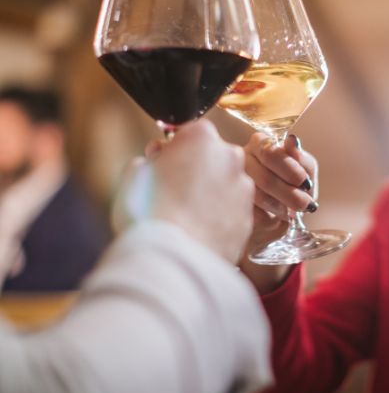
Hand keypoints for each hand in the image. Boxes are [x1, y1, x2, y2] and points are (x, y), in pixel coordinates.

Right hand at [140, 120, 253, 263]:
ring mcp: (243, 188)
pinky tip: (200, 232)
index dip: (176, 149)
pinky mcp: (249, 217)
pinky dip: (220, 218)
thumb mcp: (135, 175)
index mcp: (201, 137)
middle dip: (198, 170)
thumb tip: (156, 161)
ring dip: (212, 194)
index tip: (165, 164)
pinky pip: (233, 211)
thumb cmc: (147, 213)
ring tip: (187, 217)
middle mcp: (230, 157)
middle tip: (175, 192)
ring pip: (226, 184)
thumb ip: (150, 160)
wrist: (171, 259)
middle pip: (214, 157)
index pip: (191, 133)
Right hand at [244, 133, 317, 253]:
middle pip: (264, 179)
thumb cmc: (295, 184)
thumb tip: (292, 141)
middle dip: (290, 195)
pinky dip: (270, 219)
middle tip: (305, 204)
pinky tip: (277, 218)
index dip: (291, 171)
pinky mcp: (233, 204)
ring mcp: (232, 181)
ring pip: (257, 197)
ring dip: (280, 207)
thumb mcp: (305, 169)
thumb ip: (301, 158)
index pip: (271, 154)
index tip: (306, 184)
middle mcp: (241, 159)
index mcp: (259, 143)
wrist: (284, 209)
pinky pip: (252, 214)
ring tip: (291, 213)